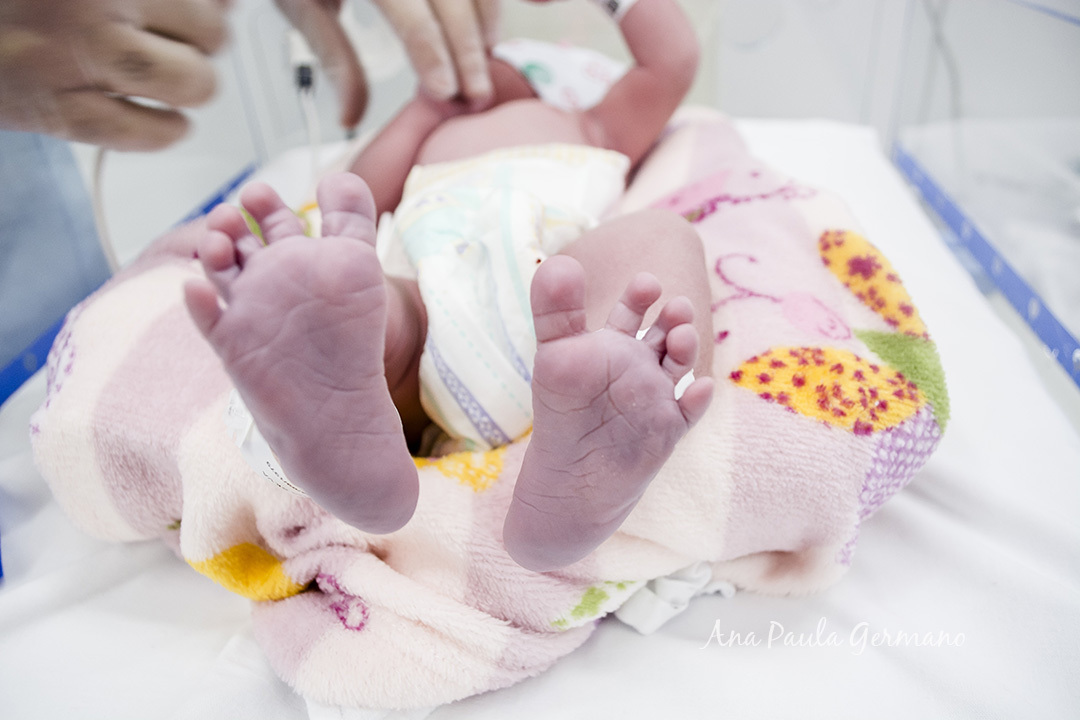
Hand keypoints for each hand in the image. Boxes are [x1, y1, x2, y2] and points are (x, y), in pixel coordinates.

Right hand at [0, 0, 227, 149]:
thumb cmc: (20, 0)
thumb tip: (227, 5)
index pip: (208, 2)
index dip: (213, 6)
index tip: (202, 11)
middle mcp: (91, 7)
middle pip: (211, 34)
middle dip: (205, 40)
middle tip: (183, 39)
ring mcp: (72, 60)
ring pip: (193, 83)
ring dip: (194, 83)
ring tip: (178, 76)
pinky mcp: (53, 111)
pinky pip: (146, 134)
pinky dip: (168, 129)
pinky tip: (165, 118)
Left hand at [276, 0, 499, 130]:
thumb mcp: (303, 7)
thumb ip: (336, 59)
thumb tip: (350, 117)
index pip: (414, 18)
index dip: (435, 59)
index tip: (446, 94)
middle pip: (453, 2)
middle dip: (469, 51)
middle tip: (474, 94)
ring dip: (486, 21)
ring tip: (482, 58)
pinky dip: (496, 0)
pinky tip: (533, 4)